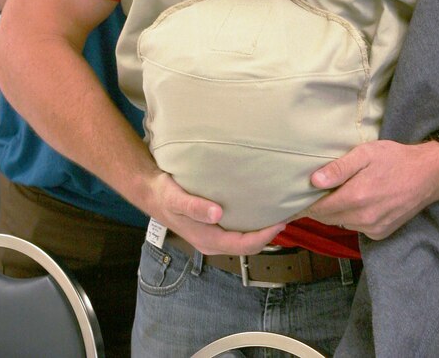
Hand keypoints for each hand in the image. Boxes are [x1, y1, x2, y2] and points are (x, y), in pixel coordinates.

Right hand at [148, 171, 284, 255]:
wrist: (152, 193)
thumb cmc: (165, 195)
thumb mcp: (177, 199)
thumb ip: (195, 207)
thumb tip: (217, 214)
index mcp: (207, 240)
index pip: (243, 245)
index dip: (264, 237)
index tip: (280, 223)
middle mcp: (212, 242)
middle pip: (247, 246)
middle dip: (268, 235)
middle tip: (286, 216)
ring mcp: (213, 237)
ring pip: (243, 240)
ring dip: (261, 231)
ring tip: (277, 213)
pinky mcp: (213, 228)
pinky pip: (237, 231)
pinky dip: (251, 225)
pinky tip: (259, 211)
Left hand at [304, 139, 438, 239]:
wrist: (428, 174)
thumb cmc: (396, 159)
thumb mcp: (367, 153)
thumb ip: (340, 168)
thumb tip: (314, 181)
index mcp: (356, 197)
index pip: (318, 209)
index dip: (307, 203)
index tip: (300, 195)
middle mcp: (362, 218)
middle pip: (327, 219)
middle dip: (320, 207)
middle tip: (320, 191)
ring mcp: (372, 228)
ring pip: (342, 223)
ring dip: (337, 212)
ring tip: (341, 194)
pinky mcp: (381, 233)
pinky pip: (357, 227)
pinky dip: (353, 217)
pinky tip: (361, 202)